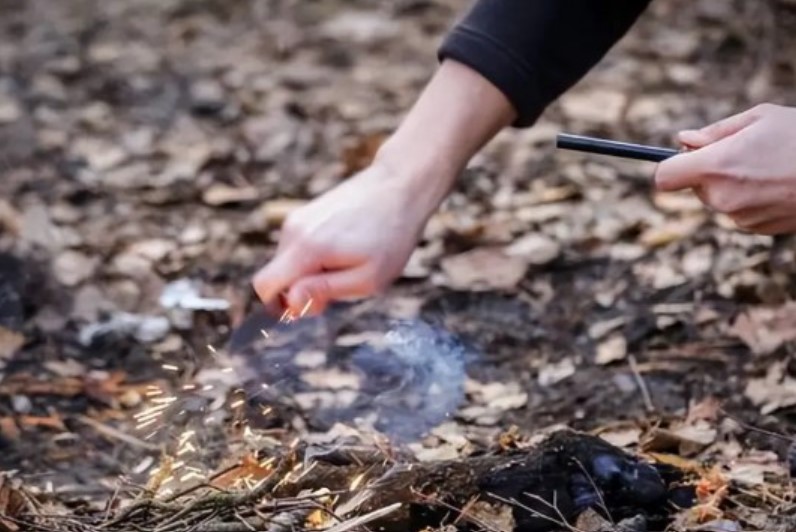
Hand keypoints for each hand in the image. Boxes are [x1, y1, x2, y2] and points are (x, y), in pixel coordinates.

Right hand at [252, 163, 431, 315]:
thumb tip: (292, 302)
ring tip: (347, 267)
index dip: (281, 307)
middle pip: (275, 277)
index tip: (315, 307)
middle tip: (337, 291)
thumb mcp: (368, 278)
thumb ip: (326, 291)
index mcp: (307, 249)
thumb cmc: (391, 236)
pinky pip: (298, 248)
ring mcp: (298, 219)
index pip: (265, 286)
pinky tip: (344, 252)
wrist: (400, 185)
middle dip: (298, 292)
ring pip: (287, 263)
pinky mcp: (306, 213)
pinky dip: (314, 259)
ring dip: (309, 274)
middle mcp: (294, 231)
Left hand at [655, 103, 795, 234]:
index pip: (665, 177)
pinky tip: (778, 184)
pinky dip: (750, 199)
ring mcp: (739, 217)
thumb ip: (715, 132)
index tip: (682, 158)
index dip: (669, 167)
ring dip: (732, 185)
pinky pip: (739, 212)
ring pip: (718, 199)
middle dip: (709, 170)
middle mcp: (722, 196)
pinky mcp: (756, 228)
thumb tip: (683, 140)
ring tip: (769, 166)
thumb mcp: (760, 119)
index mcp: (717, 166)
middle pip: (694, 187)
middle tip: (744, 153)